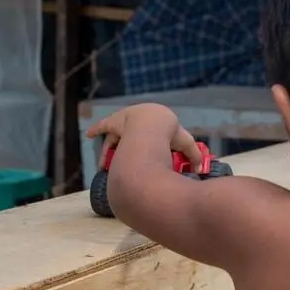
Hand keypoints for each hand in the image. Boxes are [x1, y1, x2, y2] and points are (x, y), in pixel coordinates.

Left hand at [85, 104, 204, 172]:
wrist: (156, 125)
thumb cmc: (170, 135)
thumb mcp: (185, 145)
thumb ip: (192, 156)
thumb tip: (200, 169)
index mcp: (155, 122)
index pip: (149, 133)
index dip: (148, 144)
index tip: (146, 155)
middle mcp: (138, 119)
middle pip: (130, 136)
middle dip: (125, 147)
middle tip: (124, 161)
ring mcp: (125, 120)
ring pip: (116, 136)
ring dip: (111, 149)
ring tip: (105, 164)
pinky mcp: (113, 122)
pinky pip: (102, 126)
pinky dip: (96, 129)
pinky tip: (89, 134)